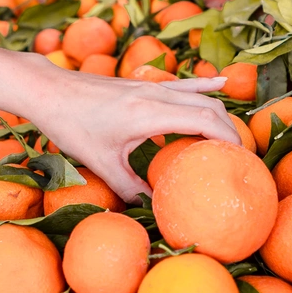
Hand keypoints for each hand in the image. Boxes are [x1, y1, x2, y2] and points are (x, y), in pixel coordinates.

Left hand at [16, 67, 241, 201]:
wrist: (49, 90)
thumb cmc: (71, 125)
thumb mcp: (101, 162)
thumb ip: (129, 186)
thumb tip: (154, 209)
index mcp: (149, 113)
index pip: (204, 120)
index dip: (228, 138)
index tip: (242, 160)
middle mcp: (156, 94)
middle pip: (209, 107)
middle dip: (231, 130)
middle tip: (242, 158)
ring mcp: (151, 85)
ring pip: (198, 94)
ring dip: (219, 113)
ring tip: (234, 137)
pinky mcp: (143, 83)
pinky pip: (183, 84)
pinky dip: (205, 86)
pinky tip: (223, 84)